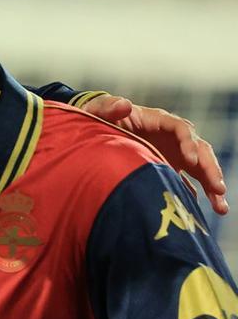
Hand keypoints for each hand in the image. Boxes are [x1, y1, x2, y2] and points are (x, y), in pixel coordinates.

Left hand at [81, 94, 227, 214]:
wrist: (97, 127)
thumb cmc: (99, 116)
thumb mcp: (99, 110)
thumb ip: (108, 107)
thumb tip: (124, 104)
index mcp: (159, 121)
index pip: (182, 129)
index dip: (188, 143)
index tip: (190, 161)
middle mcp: (173, 137)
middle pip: (199, 150)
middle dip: (210, 169)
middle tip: (218, 190)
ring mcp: (173, 152)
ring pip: (199, 168)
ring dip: (212, 186)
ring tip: (221, 207)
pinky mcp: (169, 167)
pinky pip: (186, 181)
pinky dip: (194, 195)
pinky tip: (198, 213)